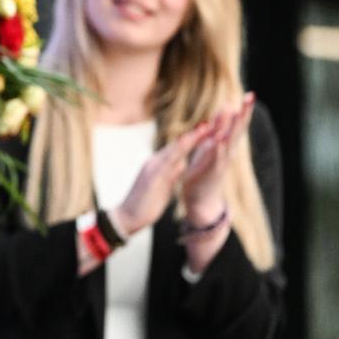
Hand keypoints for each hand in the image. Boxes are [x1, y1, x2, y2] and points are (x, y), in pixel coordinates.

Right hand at [111, 124, 209, 238]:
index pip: (179, 150)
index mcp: (158, 166)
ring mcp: (153, 168)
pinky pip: (169, 161)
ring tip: (205, 127)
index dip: (194, 140)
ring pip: (175, 150)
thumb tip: (181, 164)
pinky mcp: (152, 176)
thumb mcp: (163, 187)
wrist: (126, 217)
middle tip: (211, 122)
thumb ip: (171, 174)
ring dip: (191, 138)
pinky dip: (180, 151)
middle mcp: (155, 162)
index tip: (209, 130)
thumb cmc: (145, 204)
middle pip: (179, 145)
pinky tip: (189, 145)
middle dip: (196, 134)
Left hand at [180, 94, 254, 220]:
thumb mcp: (212, 143)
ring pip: (228, 142)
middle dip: (244, 114)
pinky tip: (219, 140)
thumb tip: (227, 107)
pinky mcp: (210, 172)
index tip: (251, 94)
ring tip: (237, 113)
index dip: (244, 110)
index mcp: (227, 144)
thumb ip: (219, 127)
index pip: (238, 125)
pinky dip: (217, 150)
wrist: (201, 197)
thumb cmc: (205, 167)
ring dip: (232, 128)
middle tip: (251, 98)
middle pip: (238, 130)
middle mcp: (228, 152)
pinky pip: (215, 159)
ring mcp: (221, 162)